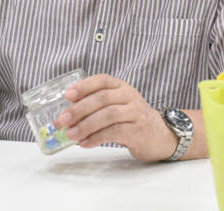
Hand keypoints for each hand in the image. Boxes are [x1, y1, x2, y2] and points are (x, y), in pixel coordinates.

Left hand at [53, 74, 176, 161]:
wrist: (160, 136)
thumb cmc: (131, 120)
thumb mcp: (115, 106)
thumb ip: (94, 107)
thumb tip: (64, 118)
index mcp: (120, 86)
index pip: (101, 80)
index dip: (83, 86)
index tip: (67, 95)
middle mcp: (129, 96)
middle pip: (102, 99)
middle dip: (79, 109)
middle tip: (63, 120)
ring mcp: (136, 113)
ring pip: (108, 115)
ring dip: (86, 125)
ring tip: (71, 134)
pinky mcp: (138, 131)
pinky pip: (115, 132)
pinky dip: (97, 138)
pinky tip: (85, 143)